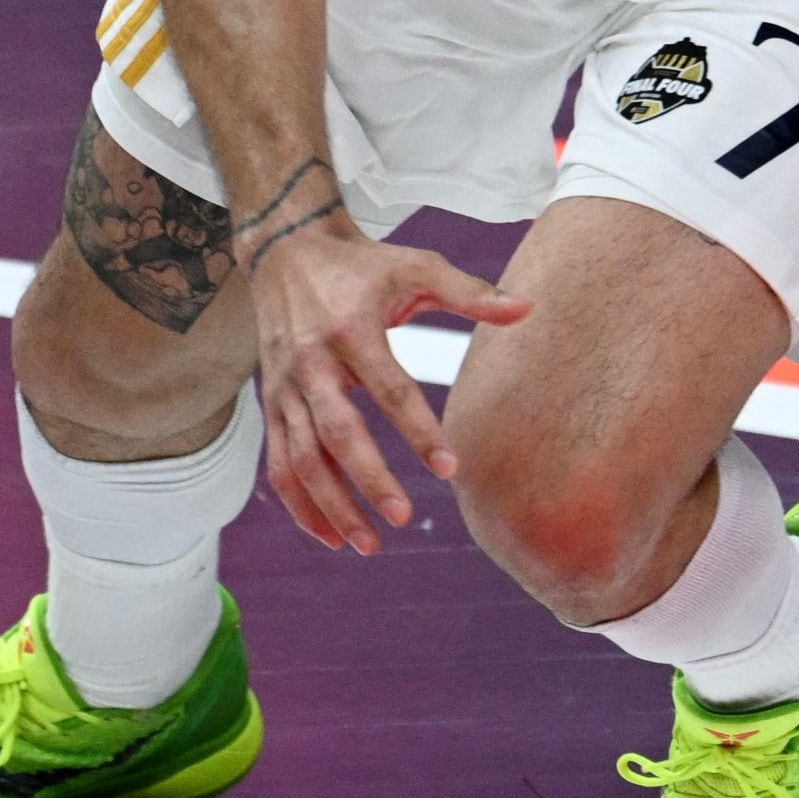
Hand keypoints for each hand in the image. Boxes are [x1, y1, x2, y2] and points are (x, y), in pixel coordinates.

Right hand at [241, 216, 528, 554]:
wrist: (287, 252)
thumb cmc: (364, 265)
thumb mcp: (417, 267)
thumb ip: (470, 293)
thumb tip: (527, 309)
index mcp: (351, 330)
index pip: (389, 388)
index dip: (419, 431)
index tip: (450, 469)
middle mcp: (311, 363)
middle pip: (337, 431)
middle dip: (367, 478)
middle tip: (403, 517)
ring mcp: (284, 388)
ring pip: (301, 457)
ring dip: (331, 505)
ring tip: (368, 545)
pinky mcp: (271, 404)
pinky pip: (279, 463)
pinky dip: (299, 504)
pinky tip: (330, 536)